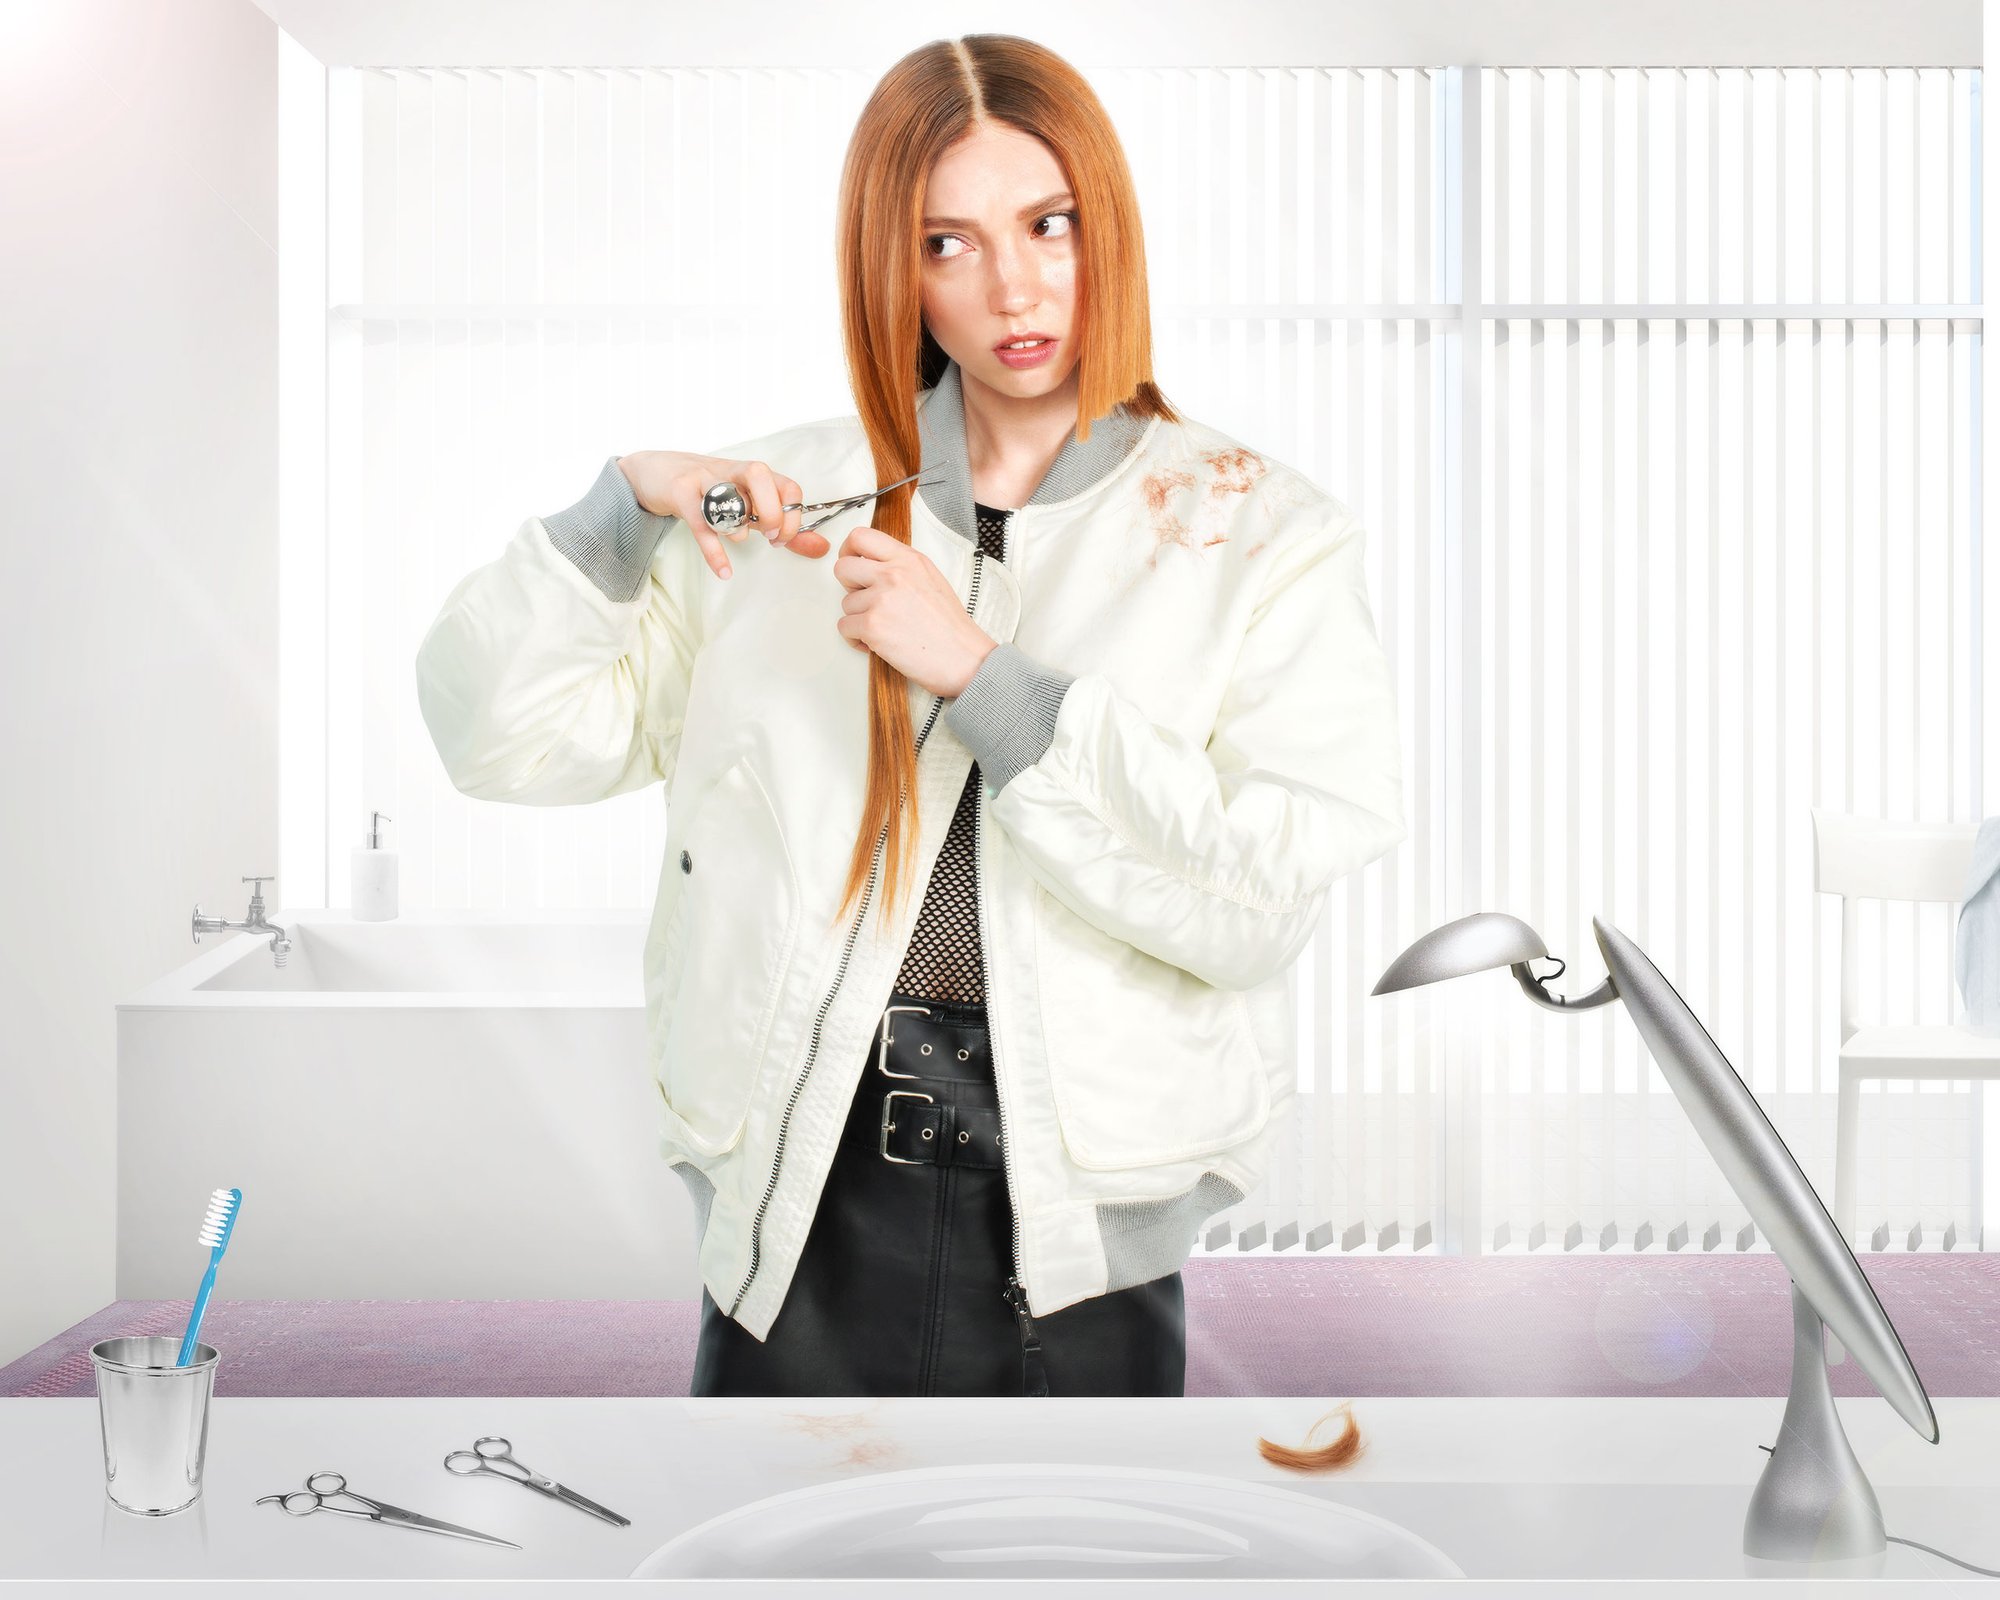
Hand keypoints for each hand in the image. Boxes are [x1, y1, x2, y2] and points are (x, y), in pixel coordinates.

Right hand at [615, 450, 832, 579]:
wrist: (657, 473)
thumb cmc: (709, 492)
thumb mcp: (750, 507)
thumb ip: (782, 527)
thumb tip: (820, 547)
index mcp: (753, 475)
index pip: (786, 484)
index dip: (792, 513)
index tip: (783, 538)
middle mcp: (731, 471)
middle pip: (759, 474)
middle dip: (772, 509)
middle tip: (771, 537)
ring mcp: (703, 478)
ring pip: (727, 491)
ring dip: (737, 522)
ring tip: (739, 540)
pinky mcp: (680, 492)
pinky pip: (700, 521)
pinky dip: (713, 550)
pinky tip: (724, 570)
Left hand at [832, 526, 995, 698]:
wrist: (963, 658)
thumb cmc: (950, 627)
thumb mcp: (930, 579)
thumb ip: (901, 567)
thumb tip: (872, 568)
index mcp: (909, 559)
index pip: (861, 537)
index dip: (848, 551)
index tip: (851, 562)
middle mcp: (893, 574)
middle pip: (843, 567)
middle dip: (849, 586)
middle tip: (865, 600)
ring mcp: (881, 599)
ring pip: (846, 603)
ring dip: (859, 618)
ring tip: (884, 629)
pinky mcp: (872, 626)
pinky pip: (845, 627)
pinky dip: (855, 639)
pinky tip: (876, 643)